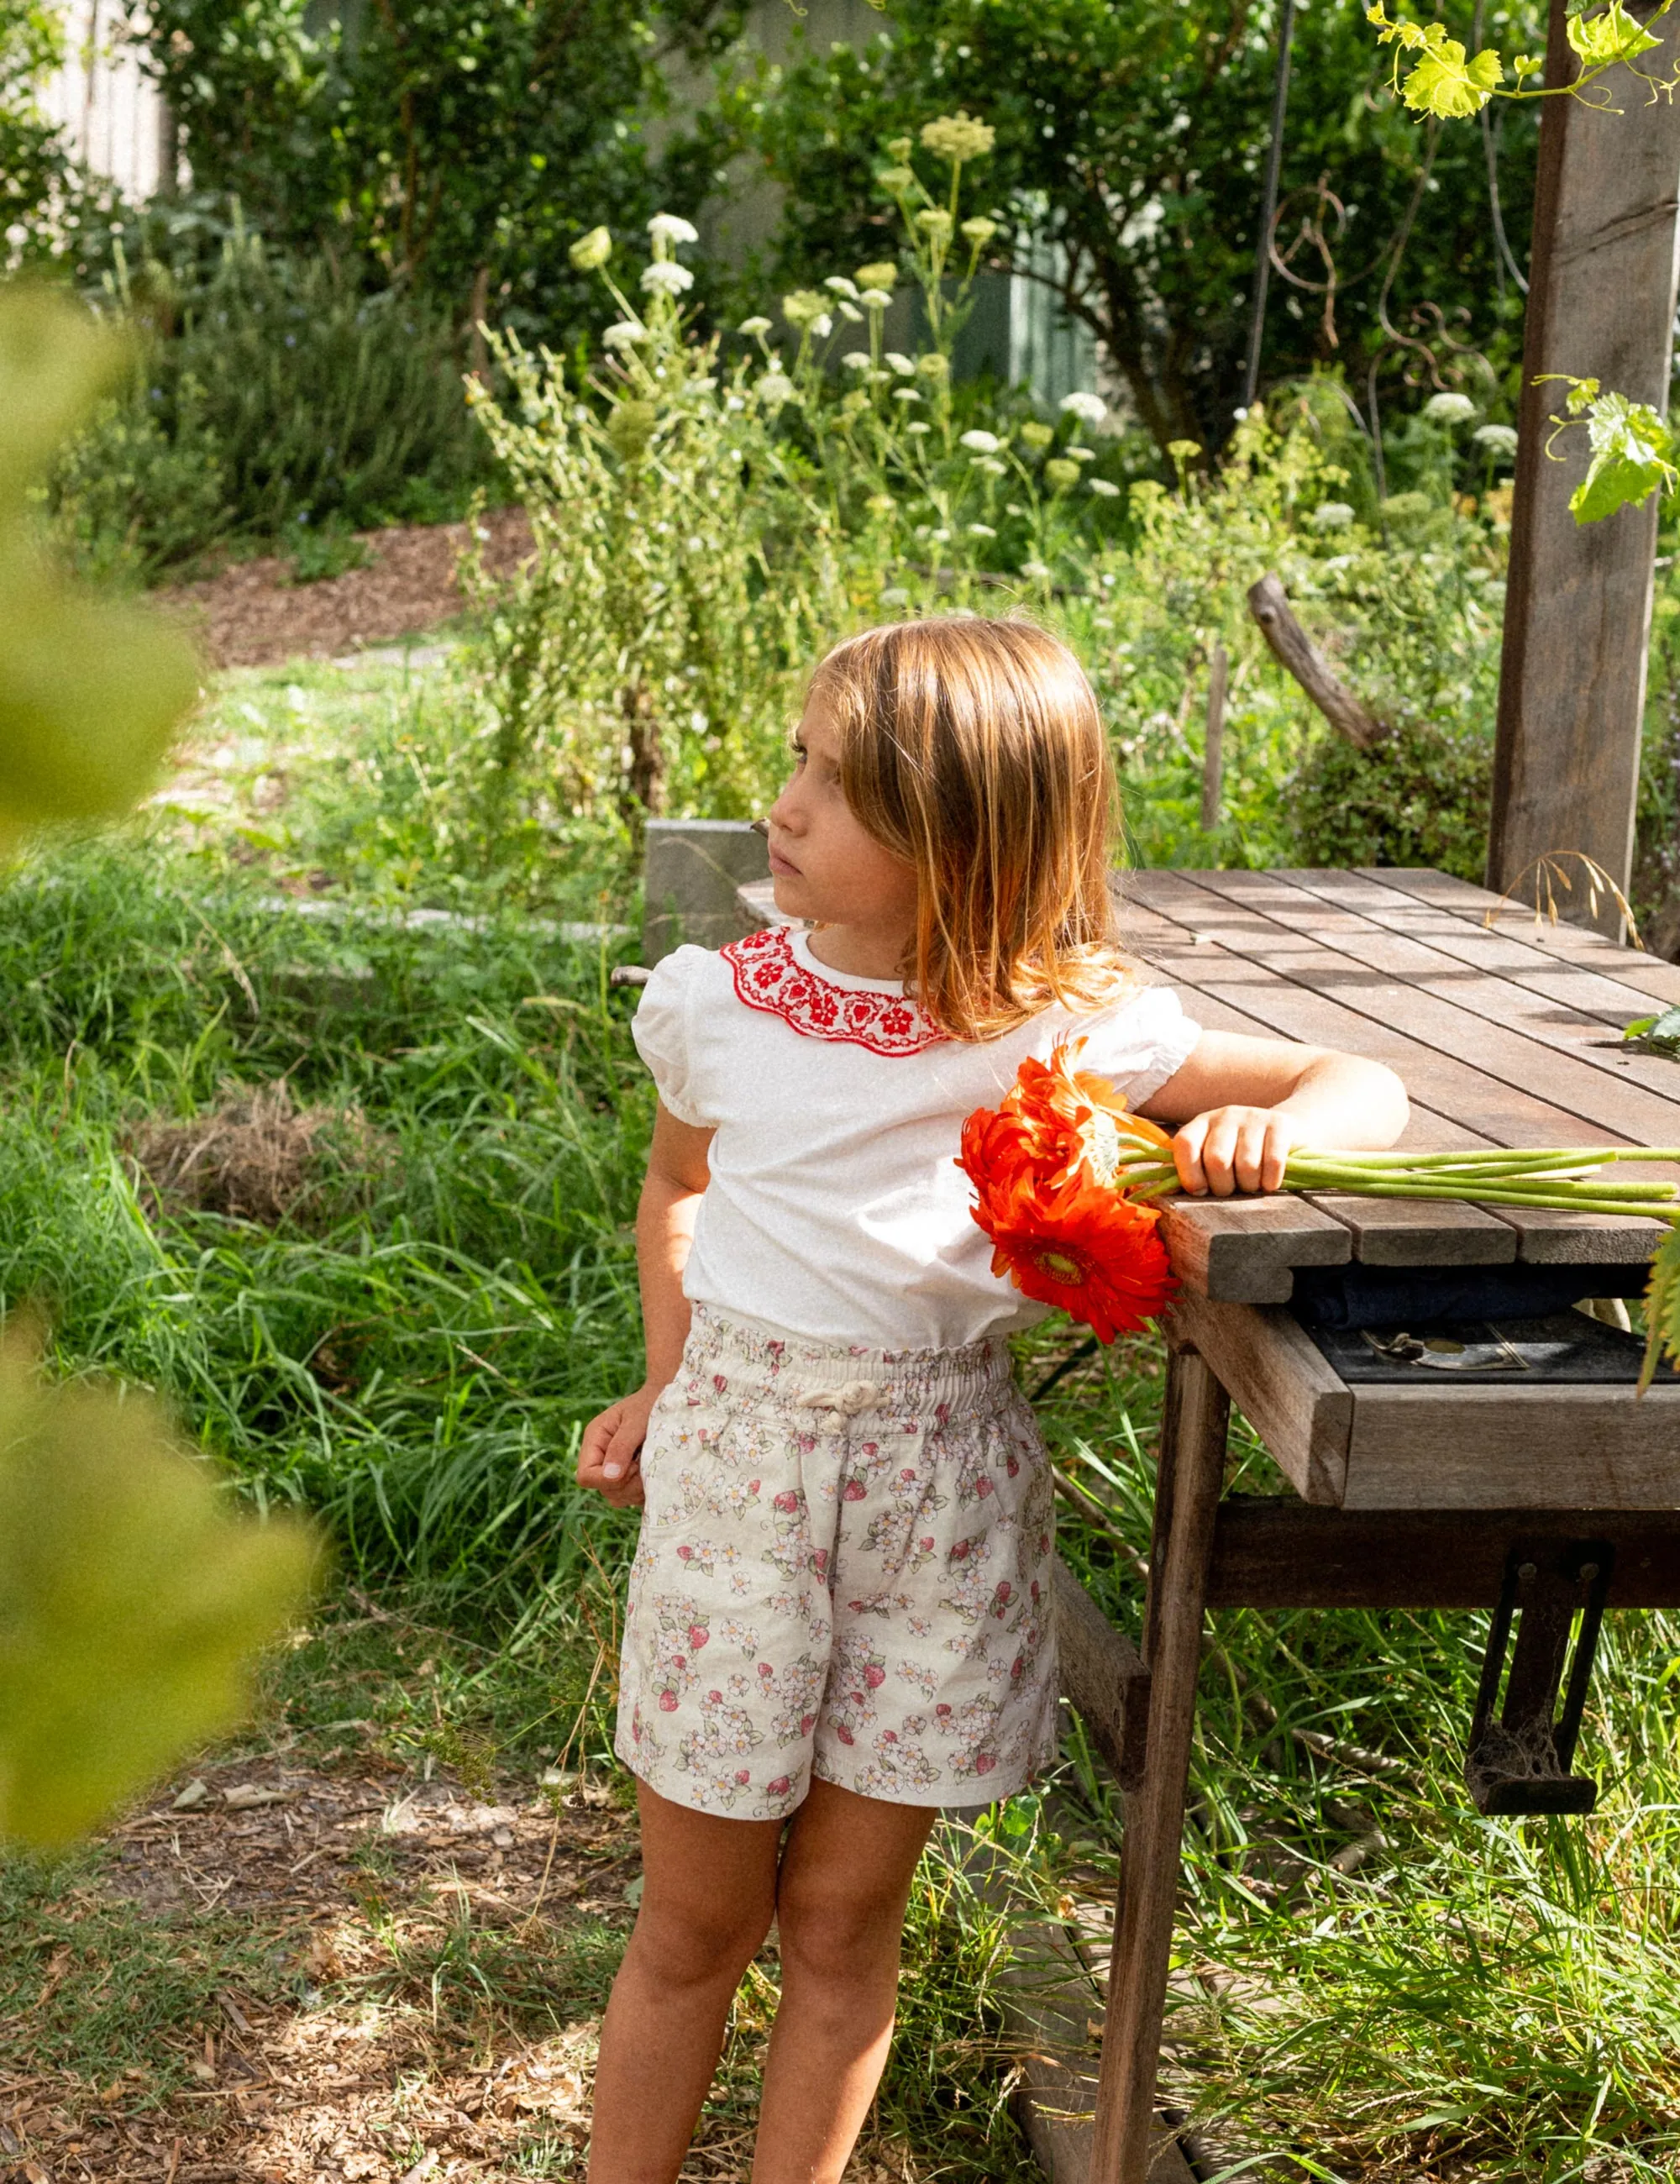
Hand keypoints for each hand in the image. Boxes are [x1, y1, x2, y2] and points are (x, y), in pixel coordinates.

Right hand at [578, 1383, 661, 1508]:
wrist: (668, 1401)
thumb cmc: (651, 1404)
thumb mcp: (636, 1421)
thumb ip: (622, 1446)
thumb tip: (610, 1476)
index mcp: (595, 1440)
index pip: (585, 1476)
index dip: (605, 1480)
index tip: (631, 1467)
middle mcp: (601, 1457)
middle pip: (603, 1489)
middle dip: (627, 1483)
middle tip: (646, 1464)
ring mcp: (615, 1469)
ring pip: (617, 1497)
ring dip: (637, 1489)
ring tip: (652, 1467)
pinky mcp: (629, 1477)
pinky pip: (631, 1497)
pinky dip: (644, 1490)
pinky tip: (655, 1472)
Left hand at [1173, 1106, 1305, 1196]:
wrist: (1287, 1130)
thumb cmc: (1241, 1154)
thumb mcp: (1211, 1157)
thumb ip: (1188, 1172)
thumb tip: (1163, 1191)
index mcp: (1201, 1124)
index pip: (1185, 1145)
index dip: (1189, 1174)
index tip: (1200, 1191)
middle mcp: (1225, 1115)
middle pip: (1217, 1160)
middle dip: (1223, 1187)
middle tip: (1231, 1190)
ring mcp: (1253, 1116)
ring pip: (1247, 1165)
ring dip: (1249, 1186)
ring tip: (1251, 1185)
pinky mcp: (1280, 1124)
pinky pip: (1272, 1162)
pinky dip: (1270, 1181)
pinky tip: (1269, 1183)